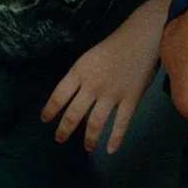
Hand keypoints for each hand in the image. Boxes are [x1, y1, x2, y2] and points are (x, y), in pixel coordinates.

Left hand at [41, 0, 161, 153]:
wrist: (142, 37)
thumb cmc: (115, 45)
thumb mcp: (88, 57)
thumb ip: (80, 77)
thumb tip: (71, 97)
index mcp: (80, 72)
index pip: (59, 96)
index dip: (50, 110)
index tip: (45, 120)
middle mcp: (92, 86)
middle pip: (74, 114)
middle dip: (64, 130)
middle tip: (60, 139)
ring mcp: (112, 94)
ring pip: (95, 123)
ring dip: (89, 139)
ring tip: (86, 148)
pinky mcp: (130, 99)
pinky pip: (121, 124)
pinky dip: (115, 139)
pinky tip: (110, 150)